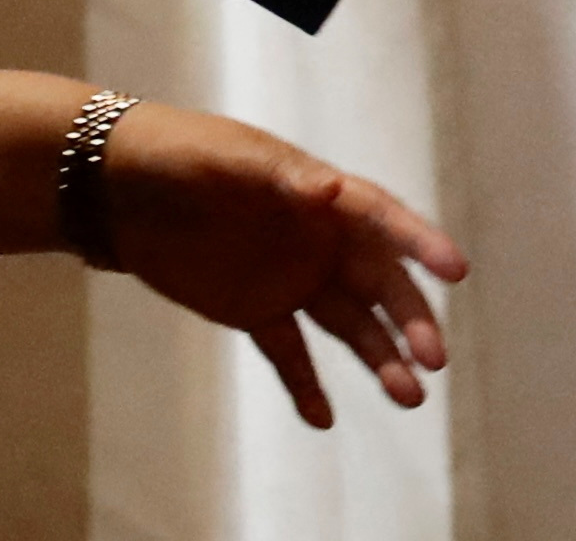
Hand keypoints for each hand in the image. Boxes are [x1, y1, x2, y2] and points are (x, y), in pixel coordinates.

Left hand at [101, 101, 466, 429]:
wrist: (119, 187)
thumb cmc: (180, 156)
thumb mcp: (229, 160)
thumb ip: (281, 178)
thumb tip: (332, 190)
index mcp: (321, 194)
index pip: (383, 219)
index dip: (420, 243)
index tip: (455, 270)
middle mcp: (319, 239)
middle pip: (378, 284)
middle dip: (410, 320)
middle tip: (434, 359)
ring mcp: (290, 277)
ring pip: (348, 324)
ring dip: (379, 358)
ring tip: (408, 398)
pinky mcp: (256, 310)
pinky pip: (290, 352)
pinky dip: (306, 385)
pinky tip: (323, 419)